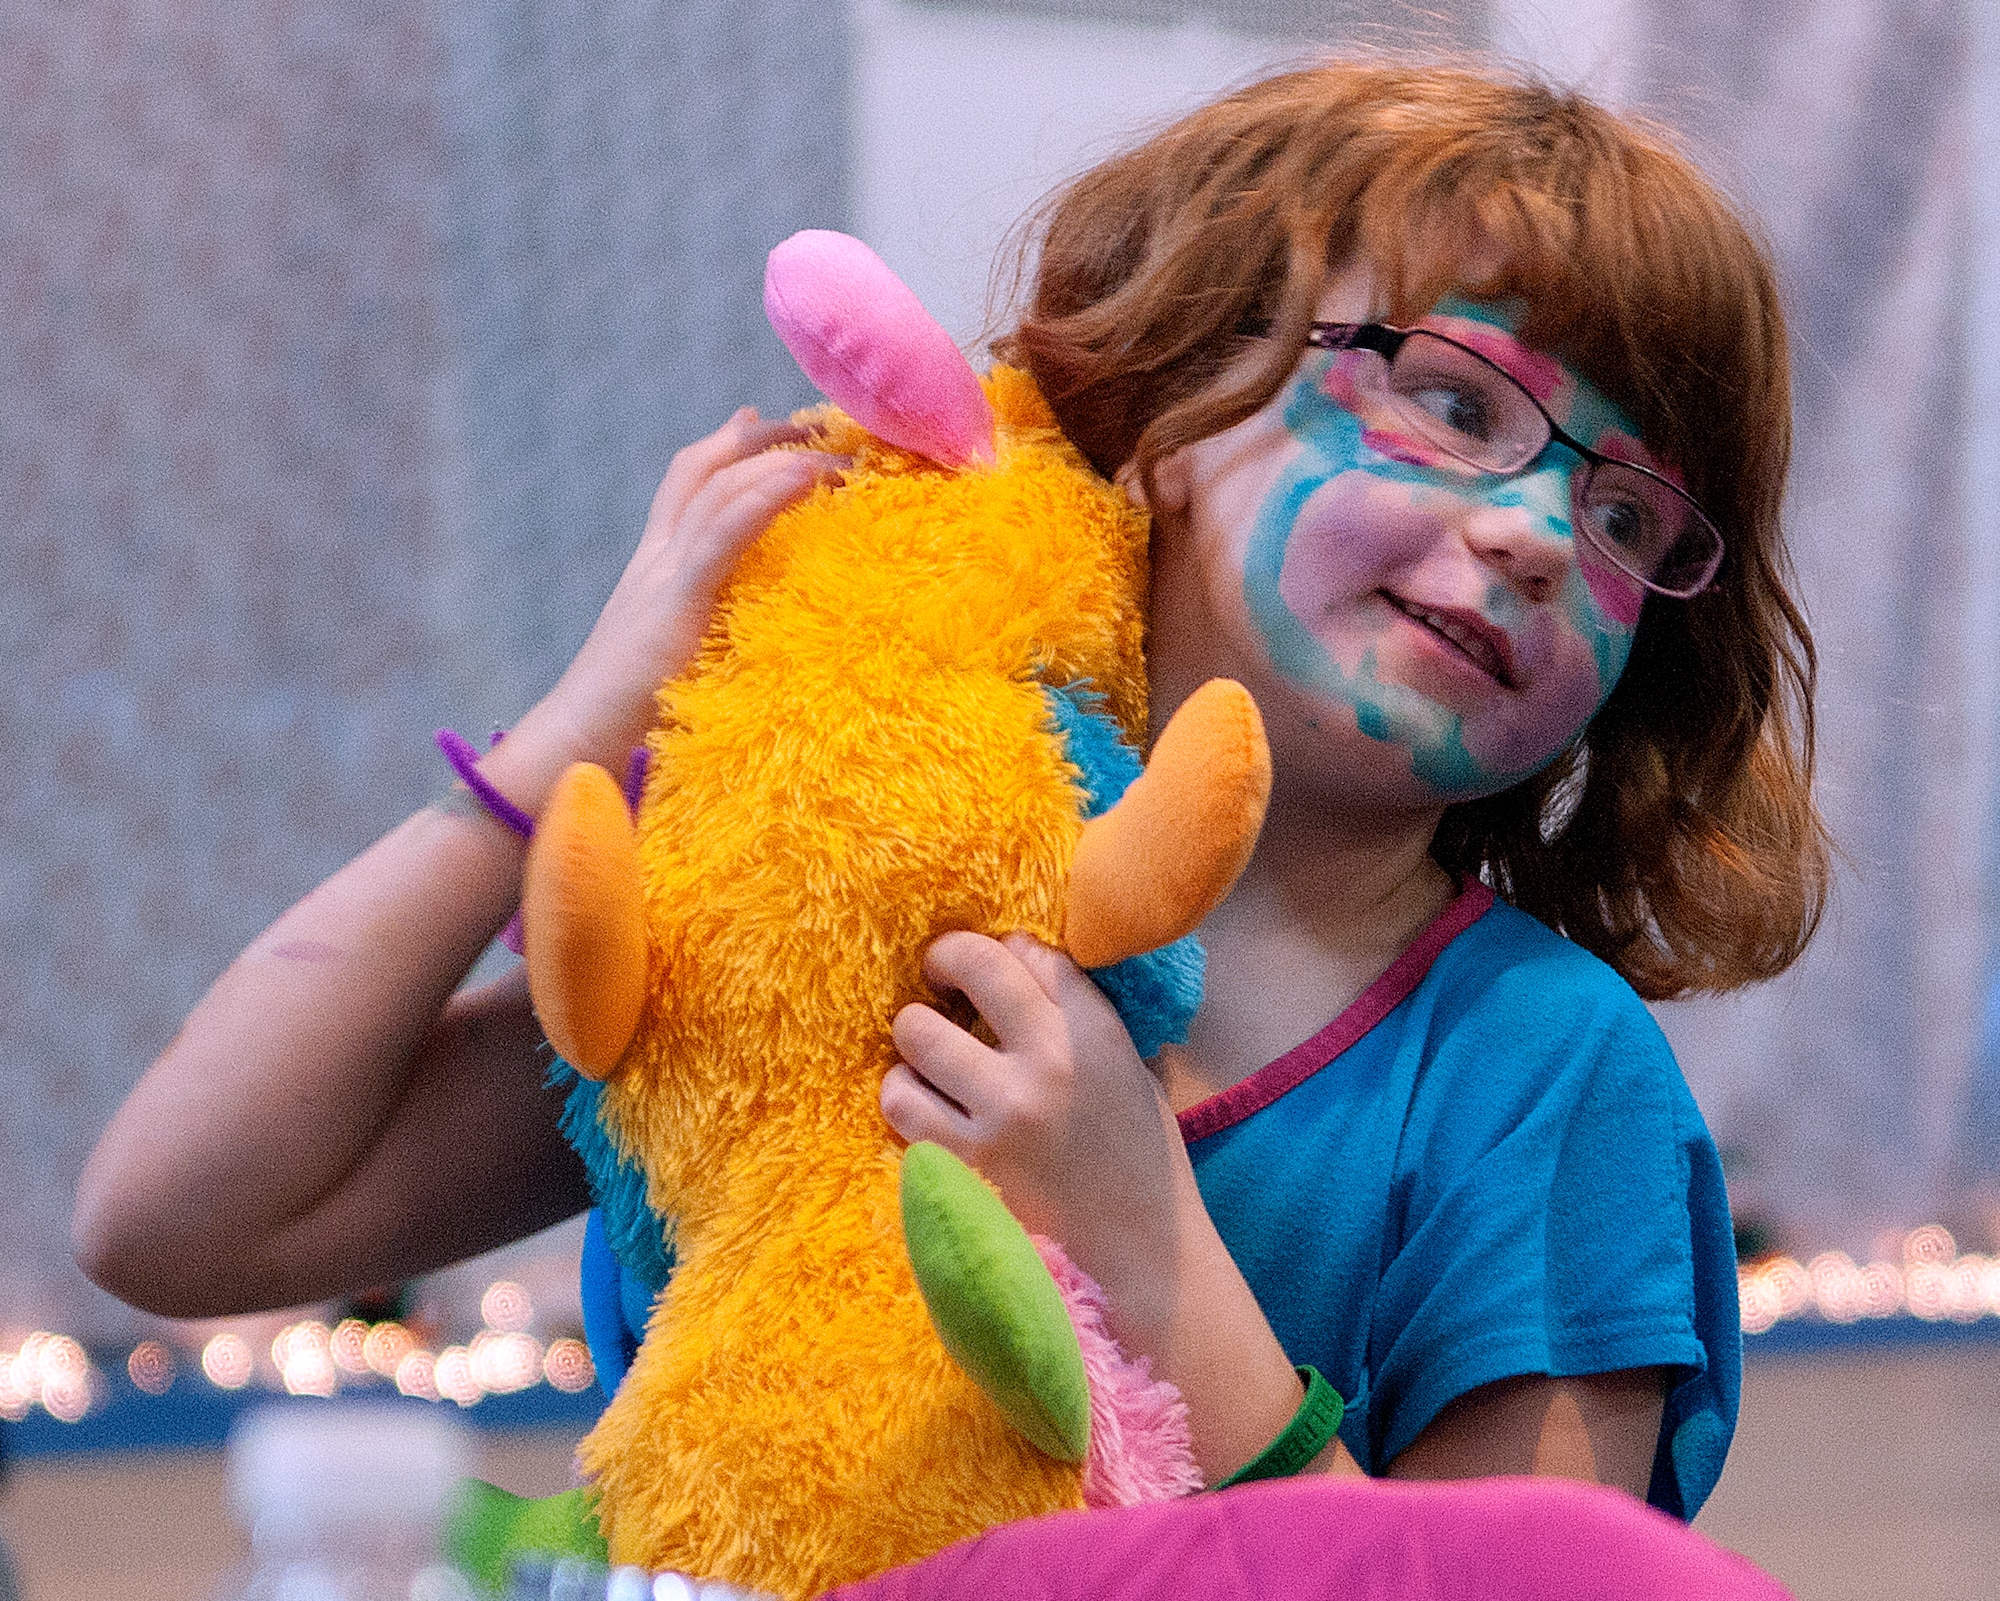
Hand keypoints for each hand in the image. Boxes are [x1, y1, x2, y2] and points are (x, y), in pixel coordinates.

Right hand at [486, 408, 846, 809]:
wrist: (576, 748)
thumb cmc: (629, 725)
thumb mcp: (679, 664)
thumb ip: (707, 636)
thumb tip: (746, 638)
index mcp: (653, 572)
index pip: (688, 486)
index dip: (728, 447)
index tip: (771, 424)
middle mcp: (654, 560)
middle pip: (703, 470)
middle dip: (762, 438)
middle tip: (821, 428)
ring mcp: (660, 575)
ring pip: (719, 489)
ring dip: (781, 462)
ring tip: (837, 455)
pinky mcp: (673, 601)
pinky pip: (724, 532)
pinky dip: (766, 497)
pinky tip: (806, 476)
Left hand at [881, 931, 1189, 1317]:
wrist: (1140, 1264)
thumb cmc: (1139, 1169)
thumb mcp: (1132, 1076)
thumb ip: (1083, 1024)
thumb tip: (1028, 973)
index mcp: (1097, 1035)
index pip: (1032, 951)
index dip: (1004, 951)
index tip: (991, 969)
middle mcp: (1048, 1062)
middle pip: (971, 964)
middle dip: (945, 961)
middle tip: (940, 981)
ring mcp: (1000, 1113)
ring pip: (917, 1032)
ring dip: (915, 1036)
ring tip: (928, 1054)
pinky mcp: (962, 1163)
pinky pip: (901, 1102)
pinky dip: (902, 1095)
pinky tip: (918, 1102)